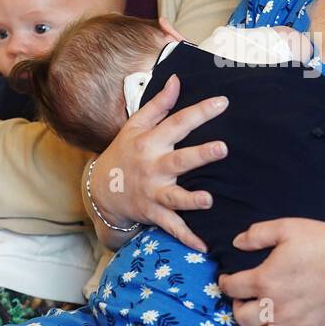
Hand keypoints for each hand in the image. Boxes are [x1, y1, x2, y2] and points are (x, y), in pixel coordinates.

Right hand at [89, 74, 228, 251]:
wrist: (101, 191)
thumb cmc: (124, 153)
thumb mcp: (135, 126)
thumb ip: (158, 104)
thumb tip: (177, 79)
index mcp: (150, 142)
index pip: (178, 123)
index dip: (200, 112)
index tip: (223, 102)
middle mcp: (153, 167)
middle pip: (179, 160)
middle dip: (200, 155)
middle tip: (223, 148)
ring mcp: (153, 193)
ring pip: (174, 197)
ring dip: (191, 200)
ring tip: (208, 200)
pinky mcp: (153, 214)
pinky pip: (171, 227)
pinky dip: (186, 238)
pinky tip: (205, 246)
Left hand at [218, 218, 324, 325]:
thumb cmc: (324, 244)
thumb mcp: (288, 227)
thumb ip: (258, 234)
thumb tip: (237, 242)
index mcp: (265, 279)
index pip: (232, 287)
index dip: (225, 283)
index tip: (227, 281)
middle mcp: (274, 307)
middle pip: (242, 317)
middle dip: (237, 308)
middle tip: (243, 300)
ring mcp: (293, 325)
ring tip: (257, 323)